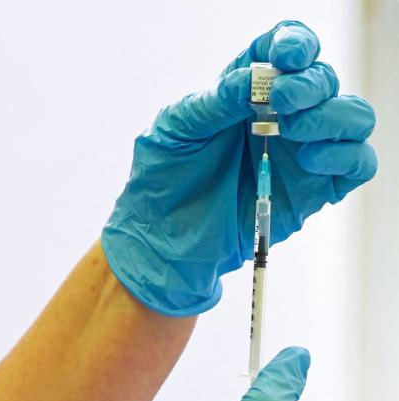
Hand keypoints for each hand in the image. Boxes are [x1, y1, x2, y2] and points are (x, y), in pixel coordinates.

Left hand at [103, 21, 376, 315]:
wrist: (160, 239)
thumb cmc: (162, 178)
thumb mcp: (174, 130)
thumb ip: (213, 101)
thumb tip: (255, 78)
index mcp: (249, 90)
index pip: (289, 48)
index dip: (296, 42)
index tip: (285, 56)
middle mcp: (283, 115)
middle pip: (324, 79)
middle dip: (309, 84)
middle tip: (281, 101)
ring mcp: (303, 151)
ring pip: (353, 116)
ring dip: (333, 115)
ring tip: (293, 131)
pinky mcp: (315, 190)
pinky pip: (358, 163)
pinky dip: (346, 154)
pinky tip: (310, 159)